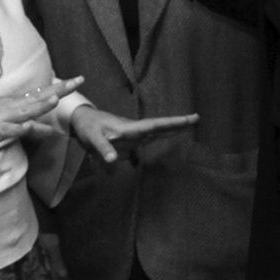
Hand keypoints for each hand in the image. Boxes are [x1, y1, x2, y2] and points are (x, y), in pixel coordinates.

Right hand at [0, 77, 84, 151]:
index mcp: (16, 103)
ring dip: (40, 105)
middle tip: (79, 80)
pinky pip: (6, 129)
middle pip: (40, 97)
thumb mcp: (7, 120)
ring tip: (55, 99)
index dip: (61, 87)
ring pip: (24, 110)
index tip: (79, 79)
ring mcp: (2, 116)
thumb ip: (28, 125)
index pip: (43, 93)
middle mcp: (12, 106)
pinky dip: (18, 127)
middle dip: (59, 89)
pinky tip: (28, 125)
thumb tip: (48, 129)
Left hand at [69, 104, 198, 162]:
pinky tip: (171, 136)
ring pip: (157, 132)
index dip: (172, 123)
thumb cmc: (87, 127)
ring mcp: (134, 135)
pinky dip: (162, 136)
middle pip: (161, 127)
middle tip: (197, 118)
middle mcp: (135, 130)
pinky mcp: (130, 141)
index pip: (155, 125)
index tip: (189, 119)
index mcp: (130, 128)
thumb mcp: (91, 138)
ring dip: (173, 129)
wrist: (81, 121)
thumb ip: (103, 149)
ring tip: (191, 125)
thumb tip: (114, 161)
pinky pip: (149, 140)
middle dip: (178, 123)